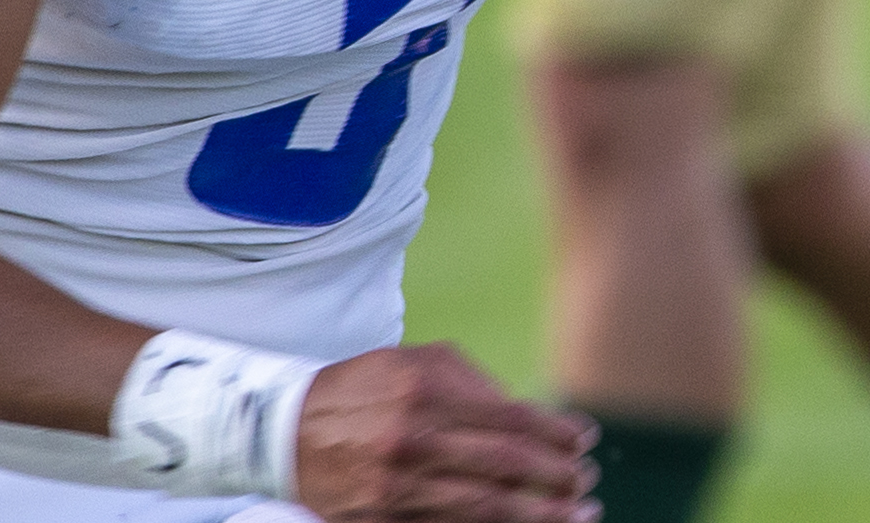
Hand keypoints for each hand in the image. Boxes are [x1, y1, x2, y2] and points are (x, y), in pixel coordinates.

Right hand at [293, 346, 593, 521]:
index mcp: (426, 393)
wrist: (284, 431)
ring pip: (483, 509)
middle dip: (556, 478)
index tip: (585, 440)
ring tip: (576, 515)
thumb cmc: (368, 387)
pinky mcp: (377, 521)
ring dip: (539, 516)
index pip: (512, 420)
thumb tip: (540, 422)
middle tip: (585, 482)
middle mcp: (410, 442)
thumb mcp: (422, 363)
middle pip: (505, 468)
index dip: (556, 433)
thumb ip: (479, 387)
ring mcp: (392, 488)